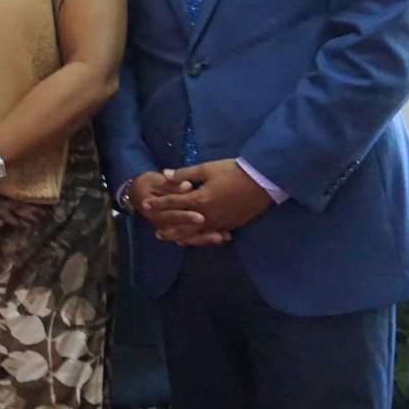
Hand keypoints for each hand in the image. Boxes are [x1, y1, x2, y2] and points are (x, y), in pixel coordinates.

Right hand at [122, 171, 217, 246]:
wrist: (139, 194)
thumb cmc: (150, 184)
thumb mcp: (158, 182)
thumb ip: (173, 185)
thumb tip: (188, 186)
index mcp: (155, 211)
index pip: (172, 215)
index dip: (186, 217)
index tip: (202, 218)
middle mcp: (162, 223)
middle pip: (183, 231)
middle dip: (201, 234)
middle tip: (218, 235)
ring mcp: (169, 229)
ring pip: (188, 238)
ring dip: (205, 239)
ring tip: (222, 239)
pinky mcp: (176, 230)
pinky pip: (190, 238)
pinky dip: (204, 238)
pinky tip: (220, 239)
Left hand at [145, 160, 273, 242]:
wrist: (263, 180)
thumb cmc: (234, 171)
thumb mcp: (208, 168)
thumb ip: (185, 173)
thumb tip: (165, 175)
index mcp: (200, 199)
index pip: (174, 203)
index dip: (159, 204)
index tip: (146, 206)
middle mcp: (208, 214)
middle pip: (183, 225)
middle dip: (169, 228)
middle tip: (156, 233)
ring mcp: (221, 221)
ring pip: (198, 233)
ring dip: (184, 237)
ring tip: (173, 240)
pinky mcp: (232, 224)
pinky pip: (213, 234)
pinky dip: (202, 237)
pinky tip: (198, 239)